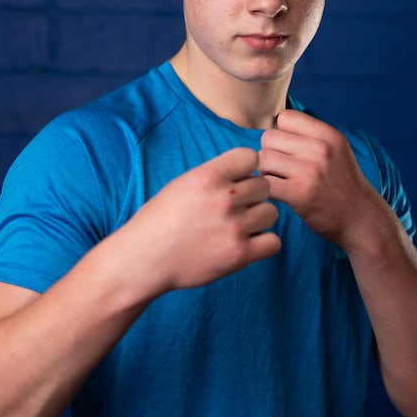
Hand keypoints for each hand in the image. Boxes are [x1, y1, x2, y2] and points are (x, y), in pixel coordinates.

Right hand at [123, 147, 280, 292]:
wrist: (143, 259)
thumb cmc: (159, 221)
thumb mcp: (182, 185)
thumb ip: (215, 176)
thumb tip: (246, 171)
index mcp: (208, 176)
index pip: (251, 157)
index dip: (246, 170)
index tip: (235, 182)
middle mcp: (224, 198)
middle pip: (264, 186)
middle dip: (252, 197)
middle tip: (234, 210)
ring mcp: (234, 227)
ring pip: (271, 213)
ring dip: (259, 220)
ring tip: (237, 228)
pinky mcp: (239, 255)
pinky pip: (273, 242)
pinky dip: (263, 244)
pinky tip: (245, 245)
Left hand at [259, 110, 375, 247]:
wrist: (361, 218)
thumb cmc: (342, 184)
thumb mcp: (336, 150)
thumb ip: (311, 135)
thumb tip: (273, 124)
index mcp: (328, 134)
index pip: (284, 117)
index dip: (280, 133)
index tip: (288, 150)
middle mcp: (321, 149)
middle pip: (269, 137)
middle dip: (270, 152)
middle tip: (280, 169)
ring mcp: (310, 171)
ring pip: (263, 158)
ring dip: (265, 172)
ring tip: (279, 181)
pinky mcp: (300, 194)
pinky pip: (266, 182)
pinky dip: (266, 189)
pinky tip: (279, 195)